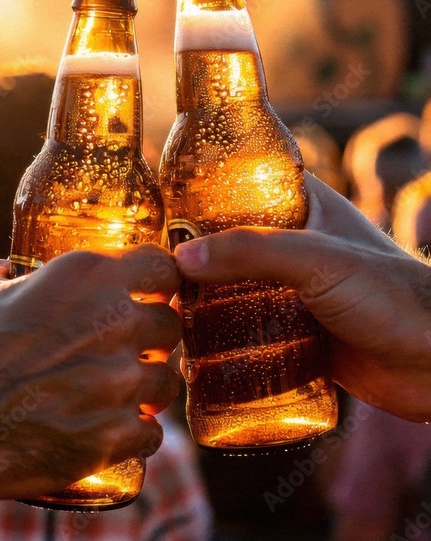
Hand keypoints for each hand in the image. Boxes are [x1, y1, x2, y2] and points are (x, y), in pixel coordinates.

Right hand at [0, 245, 180, 525]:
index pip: (162, 265)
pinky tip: (112, 436)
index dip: (158, 281)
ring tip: (118, 398)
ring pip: (167, 382)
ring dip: (148, 391)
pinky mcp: (116, 435)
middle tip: (128, 353)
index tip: (149, 294)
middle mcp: (113, 322)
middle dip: (153, 340)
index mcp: (84, 277)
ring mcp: (120, 382)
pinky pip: (152, 434)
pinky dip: (136, 436)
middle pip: (170, 325)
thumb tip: (2, 270)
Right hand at [175, 173, 430, 421]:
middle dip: (190, 258)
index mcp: (304, 205)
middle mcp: (296, 243)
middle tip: (147, 273)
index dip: (198, 190)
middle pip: (228, 242)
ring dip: (201, 305)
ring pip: (234, 290)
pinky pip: (248, 333)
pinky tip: (191, 356)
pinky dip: (221, 342)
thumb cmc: (393, 296)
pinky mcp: (298, 334)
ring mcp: (295, 290)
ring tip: (160, 317)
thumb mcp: (318, 260)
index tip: (154, 207)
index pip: (240, 183)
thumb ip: (253, 252)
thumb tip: (182, 257)